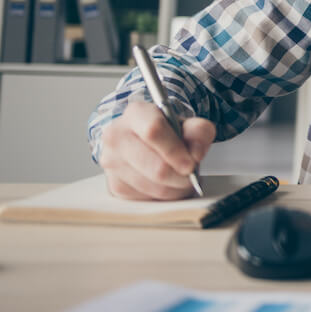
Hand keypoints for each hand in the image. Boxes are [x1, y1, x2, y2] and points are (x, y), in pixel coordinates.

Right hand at [99, 101, 214, 199]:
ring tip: (182, 179)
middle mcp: (117, 136)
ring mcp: (111, 162)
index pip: (153, 131)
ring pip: (152, 186)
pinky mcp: (114, 184)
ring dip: (175, 188)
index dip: (175, 151)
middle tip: (192, 175)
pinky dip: (163, 195)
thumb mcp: (189, 123)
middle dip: (180, 176)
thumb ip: (199, 131)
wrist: (144, 142)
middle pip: (155, 166)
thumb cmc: (168, 132)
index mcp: (136, 113)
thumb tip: (195, 154)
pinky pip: (145, 198)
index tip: (191, 164)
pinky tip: (167, 184)